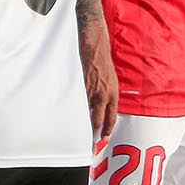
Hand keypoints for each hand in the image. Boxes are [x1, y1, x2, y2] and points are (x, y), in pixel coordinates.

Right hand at [79, 19, 118, 141]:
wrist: (94, 44)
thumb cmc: (102, 60)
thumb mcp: (111, 79)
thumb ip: (107, 94)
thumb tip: (102, 108)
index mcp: (113, 93)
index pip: (112, 119)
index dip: (107, 131)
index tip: (103, 139)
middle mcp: (104, 95)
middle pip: (98, 121)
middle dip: (94, 132)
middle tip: (90, 141)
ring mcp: (91, 91)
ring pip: (87, 114)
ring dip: (83, 122)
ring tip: (79, 130)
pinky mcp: (80, 86)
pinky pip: (78, 103)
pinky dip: (75, 110)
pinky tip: (71, 114)